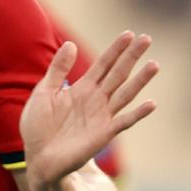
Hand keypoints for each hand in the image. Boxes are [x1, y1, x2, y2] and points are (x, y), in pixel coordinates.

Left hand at [18, 32, 158, 187]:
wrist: (37, 157)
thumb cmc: (38, 127)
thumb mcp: (43, 92)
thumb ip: (57, 70)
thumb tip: (70, 43)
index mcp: (82, 88)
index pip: (103, 64)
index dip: (115, 49)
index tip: (129, 34)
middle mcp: (96, 100)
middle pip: (118, 73)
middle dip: (132, 56)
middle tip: (147, 38)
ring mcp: (102, 116)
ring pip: (126, 94)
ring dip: (140, 80)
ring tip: (154, 64)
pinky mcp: (104, 134)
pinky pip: (124, 121)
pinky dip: (138, 114)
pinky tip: (151, 104)